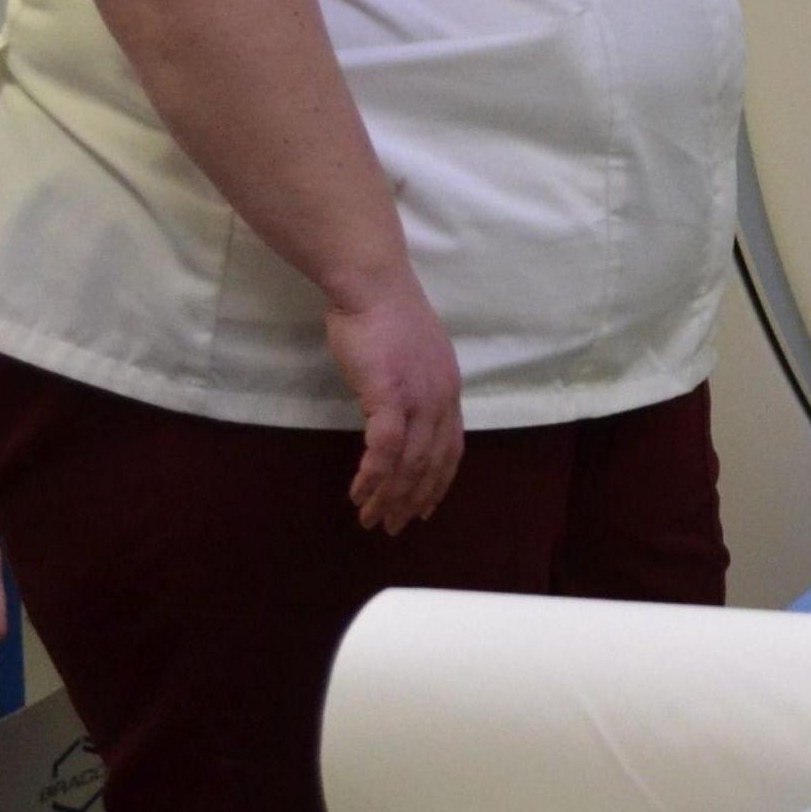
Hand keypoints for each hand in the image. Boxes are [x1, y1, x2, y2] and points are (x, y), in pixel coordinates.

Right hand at [326, 288, 464, 534]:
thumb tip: (397, 407)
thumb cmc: (382, 315)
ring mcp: (419, 397)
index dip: (439, 482)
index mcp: (449, 389)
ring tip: (370, 518)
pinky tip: (359, 493)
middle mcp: (442, 398)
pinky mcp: (389, 396)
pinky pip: (385, 449)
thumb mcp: (411, 355)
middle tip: (392, 526)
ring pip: (410, 463)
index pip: (452, 447)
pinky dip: (373, 476)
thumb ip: (411, 385)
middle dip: (412, 500)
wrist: (371, 285)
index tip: (426, 507)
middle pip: (433, 463)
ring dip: (389, 496)